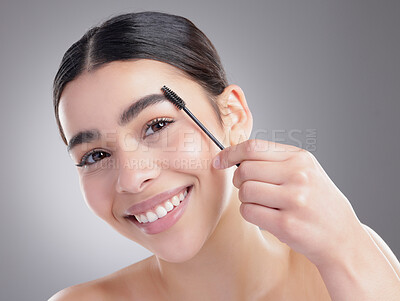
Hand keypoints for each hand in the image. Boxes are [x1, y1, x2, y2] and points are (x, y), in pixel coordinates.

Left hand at [212, 139, 365, 265]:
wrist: (342, 237)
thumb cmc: (318, 203)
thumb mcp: (305, 171)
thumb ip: (274, 160)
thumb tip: (234, 155)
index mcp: (300, 158)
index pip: (253, 147)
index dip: (230, 153)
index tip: (218, 161)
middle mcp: (298, 175)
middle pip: (244, 170)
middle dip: (239, 181)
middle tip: (250, 189)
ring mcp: (294, 199)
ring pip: (244, 192)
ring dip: (246, 199)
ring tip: (263, 204)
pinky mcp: (286, 223)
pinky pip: (248, 212)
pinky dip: (250, 214)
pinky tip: (266, 217)